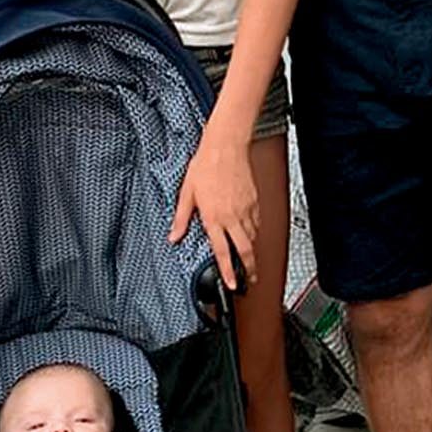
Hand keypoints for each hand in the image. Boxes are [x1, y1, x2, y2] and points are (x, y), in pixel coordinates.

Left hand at [170, 135, 257, 287]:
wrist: (226, 147)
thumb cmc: (205, 166)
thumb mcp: (186, 193)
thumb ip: (181, 218)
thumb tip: (173, 235)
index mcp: (214, 217)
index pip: (223, 251)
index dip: (228, 271)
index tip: (233, 284)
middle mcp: (233, 216)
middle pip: (246, 250)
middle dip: (250, 269)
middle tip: (251, 280)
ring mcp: (247, 210)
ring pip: (253, 238)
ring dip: (251, 251)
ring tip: (249, 260)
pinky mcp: (255, 201)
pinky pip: (257, 223)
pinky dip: (255, 233)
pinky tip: (250, 234)